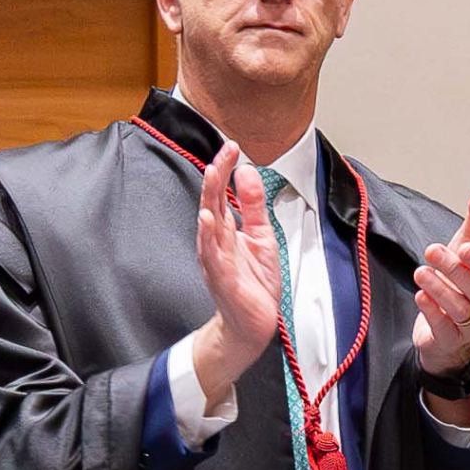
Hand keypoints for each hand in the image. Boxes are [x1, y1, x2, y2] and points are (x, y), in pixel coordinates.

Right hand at [191, 140, 282, 398]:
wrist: (253, 323)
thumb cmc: (254, 282)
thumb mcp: (261, 235)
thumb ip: (253, 205)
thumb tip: (247, 172)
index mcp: (225, 229)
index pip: (220, 192)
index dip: (225, 168)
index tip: (233, 146)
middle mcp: (216, 241)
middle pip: (211, 201)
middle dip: (216, 175)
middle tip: (224, 152)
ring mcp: (216, 258)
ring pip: (208, 224)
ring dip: (208, 198)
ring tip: (211, 174)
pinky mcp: (222, 277)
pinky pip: (212, 254)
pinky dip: (208, 236)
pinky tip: (207, 219)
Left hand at [412, 181, 469, 377]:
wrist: (445, 326)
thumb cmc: (459, 283)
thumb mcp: (467, 247)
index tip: (465, 248)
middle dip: (454, 270)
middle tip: (431, 251)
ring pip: (460, 310)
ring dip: (440, 290)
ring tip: (421, 272)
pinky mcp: (449, 339)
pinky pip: (443, 328)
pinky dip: (431, 311)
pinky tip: (420, 296)